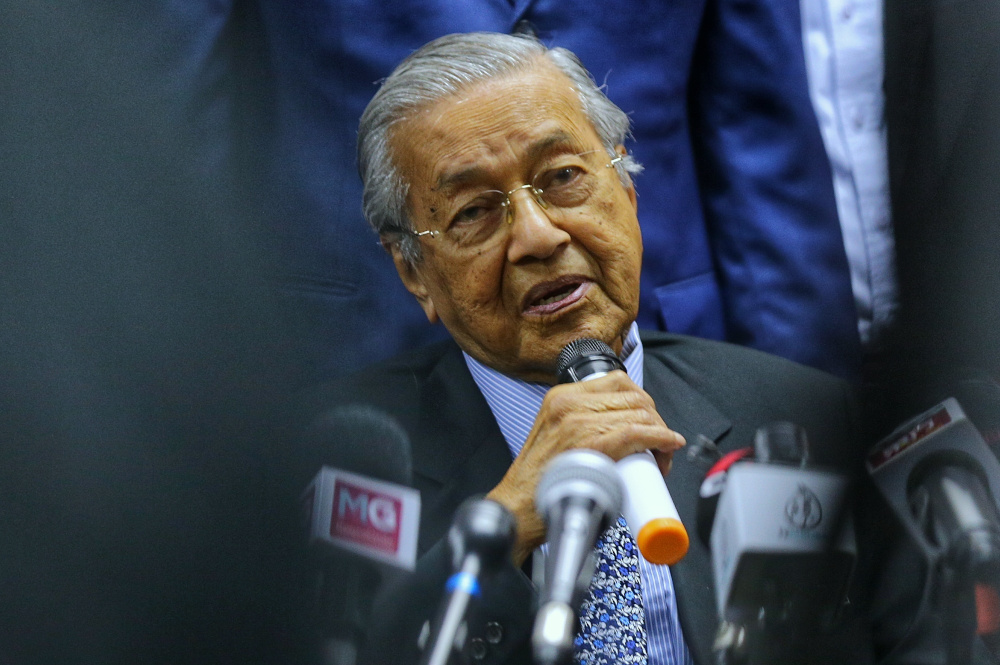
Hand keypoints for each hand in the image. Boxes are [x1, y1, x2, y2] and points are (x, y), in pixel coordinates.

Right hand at [485, 370, 684, 564]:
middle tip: (659, 446)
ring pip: (639, 413)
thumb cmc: (540, 480)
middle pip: (633, 397)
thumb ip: (582, 421)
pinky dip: (660, 438)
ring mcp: (578, 422)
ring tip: (659, 458)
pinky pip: (636, 432)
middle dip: (655, 419)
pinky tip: (668, 447)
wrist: (518, 507)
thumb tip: (623, 424)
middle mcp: (568, 403)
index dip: (643, 402)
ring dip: (660, 434)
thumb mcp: (556, 434)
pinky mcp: (589, 444)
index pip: (619, 382)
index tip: (650, 421)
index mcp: (561, 396)